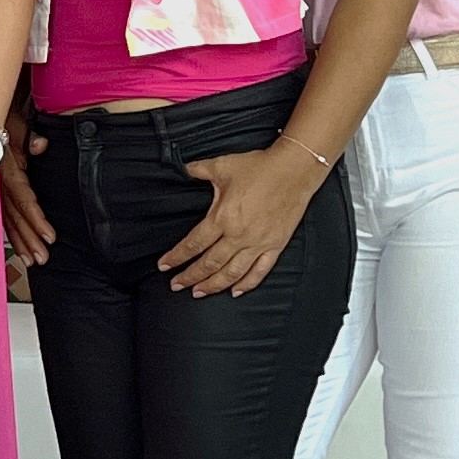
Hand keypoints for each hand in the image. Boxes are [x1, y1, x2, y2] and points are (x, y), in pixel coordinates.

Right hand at [0, 116, 54, 271]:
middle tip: (41, 259)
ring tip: (31, 260)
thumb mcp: (15, 125)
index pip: (24, 199)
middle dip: (28, 239)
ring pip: (7, 221)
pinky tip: (16, 248)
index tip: (49, 237)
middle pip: (15, 217)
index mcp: (8, 171)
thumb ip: (29, 138)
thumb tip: (41, 145)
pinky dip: (10, 234)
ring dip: (19, 242)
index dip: (36, 218)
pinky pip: (1, 217)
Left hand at [158, 143, 324, 297]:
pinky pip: (260, 271)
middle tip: (176, 285)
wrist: (294, 170)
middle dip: (190, 277)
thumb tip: (183, 169)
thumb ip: (198, 170)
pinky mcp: (276, 245)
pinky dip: (247, 284)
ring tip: (199, 292)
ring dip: (214, 285)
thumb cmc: (260, 167)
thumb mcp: (222, 166)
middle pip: (209, 264)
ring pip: (232, 273)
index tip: (164, 266)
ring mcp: (258, 243)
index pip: (193, 244)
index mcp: (222, 218)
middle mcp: (239, 236)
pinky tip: (236, 291)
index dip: (176, 257)